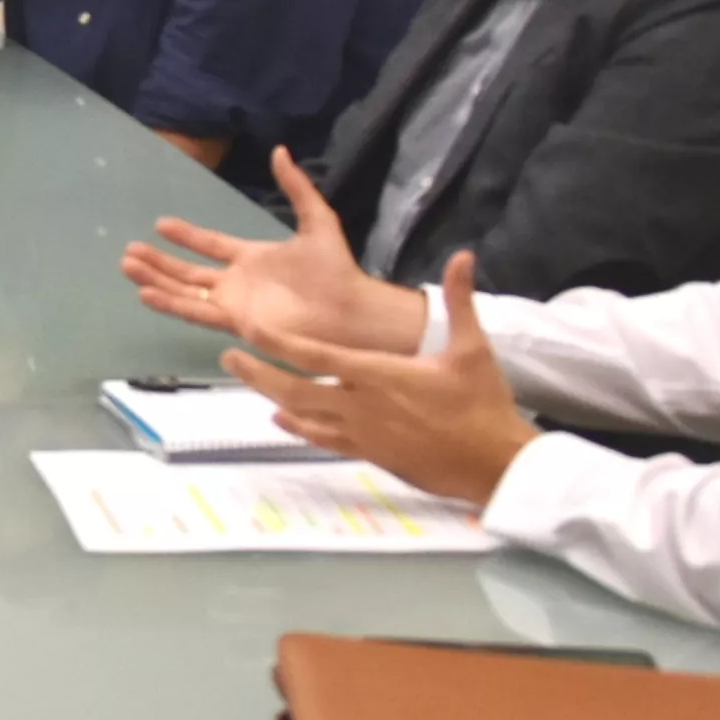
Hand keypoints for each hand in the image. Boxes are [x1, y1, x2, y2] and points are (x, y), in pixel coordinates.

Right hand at [124, 149, 425, 356]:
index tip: (160, 224)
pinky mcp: (235, 322)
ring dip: (156, 279)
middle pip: (188, 272)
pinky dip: (170, 303)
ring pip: (184, 291)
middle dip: (159, 262)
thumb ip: (296, 187)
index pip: (210, 245)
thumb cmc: (335, 269)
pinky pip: (195, 312)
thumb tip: (280, 150)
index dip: (186, 236)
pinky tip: (146, 293)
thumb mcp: (316, 218)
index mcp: (252, 258)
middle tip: (128, 251)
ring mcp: (234, 304)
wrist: (348, 308)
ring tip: (128, 267)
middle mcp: (237, 282)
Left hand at [220, 252, 540, 506]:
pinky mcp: (368, 455)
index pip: (316, 356)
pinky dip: (298, 428)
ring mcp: (361, 434)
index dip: (278, 343)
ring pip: (303, 417)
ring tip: (248, 380)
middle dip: (258, 374)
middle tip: (229, 357)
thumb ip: (460, 301)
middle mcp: (359, 406)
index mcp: (378, 375)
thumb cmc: (481, 404)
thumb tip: (463, 255)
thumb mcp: (473, 348)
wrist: (491, 464)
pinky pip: (322, 440)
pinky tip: (283, 420)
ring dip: (272, 398)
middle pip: (294, 390)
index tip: (246, 330)